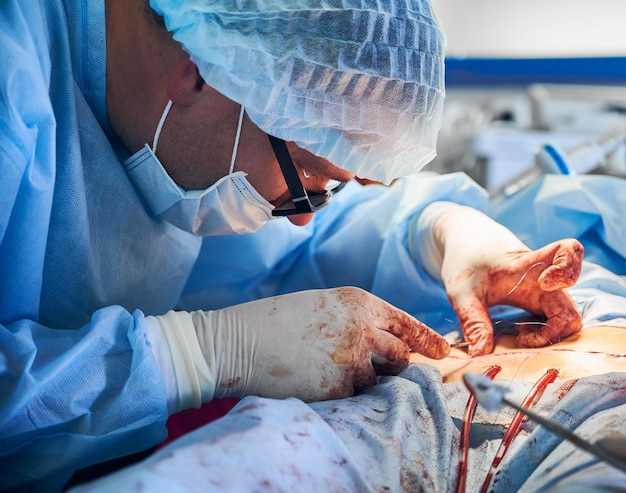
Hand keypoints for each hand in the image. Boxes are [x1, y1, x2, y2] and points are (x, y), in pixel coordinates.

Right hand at [154, 287, 448, 408]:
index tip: (442, 353)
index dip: (427, 341)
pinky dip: (340, 392)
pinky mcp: (340, 385)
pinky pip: (354, 395)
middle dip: (393, 365)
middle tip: (369, 366)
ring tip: (325, 367)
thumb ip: (357, 320)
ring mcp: (354, 357)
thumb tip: (385, 343)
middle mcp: (364, 327)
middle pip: (401, 355)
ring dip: (361, 379)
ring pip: (377, 379)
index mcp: (360, 302)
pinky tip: (314, 378)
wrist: (241, 340)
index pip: (407, 324)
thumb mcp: (323, 306)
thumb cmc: (276, 320)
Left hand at [419, 203, 582, 355]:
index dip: (568, 267)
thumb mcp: (462, 293)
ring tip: (519, 337)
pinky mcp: (539, 305)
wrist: (464, 251)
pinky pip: (554, 324)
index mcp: (529, 265)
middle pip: (572, 309)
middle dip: (557, 330)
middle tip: (522, 337)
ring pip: (566, 320)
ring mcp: (545, 295)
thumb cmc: (466, 263)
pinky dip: (543, 335)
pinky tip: (518, 336)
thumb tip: (480, 356)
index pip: (568, 252)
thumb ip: (473, 322)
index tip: (546, 282)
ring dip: (549, 336)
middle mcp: (545, 282)